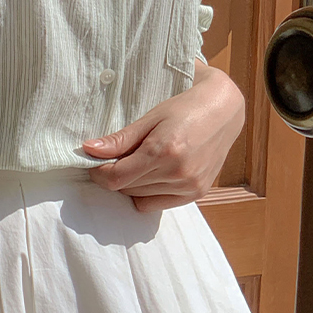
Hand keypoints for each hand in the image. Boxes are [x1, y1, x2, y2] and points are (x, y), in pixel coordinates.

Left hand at [82, 63, 244, 210]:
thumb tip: (89, 150)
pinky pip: (158, 204)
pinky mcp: (197, 193)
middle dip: (115, 175)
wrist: (224, 110)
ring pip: (140, 197)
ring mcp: (189, 186)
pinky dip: (148, 193)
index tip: (94, 163)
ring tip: (140, 162)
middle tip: (117, 158)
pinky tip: (153, 174)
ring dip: (132, 184)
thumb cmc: (184, 108)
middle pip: (126, 188)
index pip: (116, 177)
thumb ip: (120, 140)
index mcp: (163, 151)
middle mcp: (178, 173)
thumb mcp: (150, 118)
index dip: (99, 172)